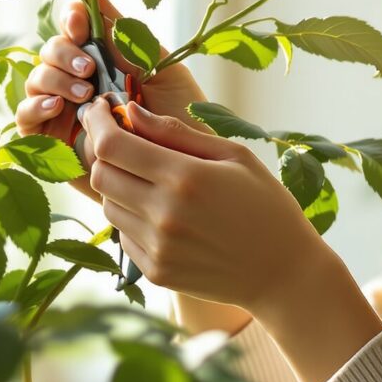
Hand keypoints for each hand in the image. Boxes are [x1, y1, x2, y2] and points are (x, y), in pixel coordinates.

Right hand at [14, 0, 211, 203]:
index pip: (74, 27)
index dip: (71, 18)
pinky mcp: (51, 143)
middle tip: (88, 67)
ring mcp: (62, 111)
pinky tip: (55, 109)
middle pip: (49, 51)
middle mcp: (78, 80)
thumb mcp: (160, 66)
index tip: (82, 22)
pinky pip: (24, 119)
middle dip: (64, 52)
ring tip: (84, 94)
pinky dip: (33, 108)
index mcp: (104, 57)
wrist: (185, 167)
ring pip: (35, 80)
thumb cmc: (181, 117)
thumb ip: (126, 30)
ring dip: (54, 79)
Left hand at [75, 96, 339, 317]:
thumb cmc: (265, 205)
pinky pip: (123, 235)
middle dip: (104, 151)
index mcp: (185, 177)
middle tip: (121, 141)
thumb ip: (177, 133)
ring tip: (151, 181)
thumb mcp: (234, 156)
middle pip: (100, 174)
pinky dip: (132, 218)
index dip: (97, 122)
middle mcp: (164, 214)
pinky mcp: (156, 272)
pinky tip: (163, 215)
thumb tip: (130, 111)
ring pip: (108, 205)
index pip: (113, 145)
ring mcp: (158, 247)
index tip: (98, 109)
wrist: (284, 273)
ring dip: (119, 186)